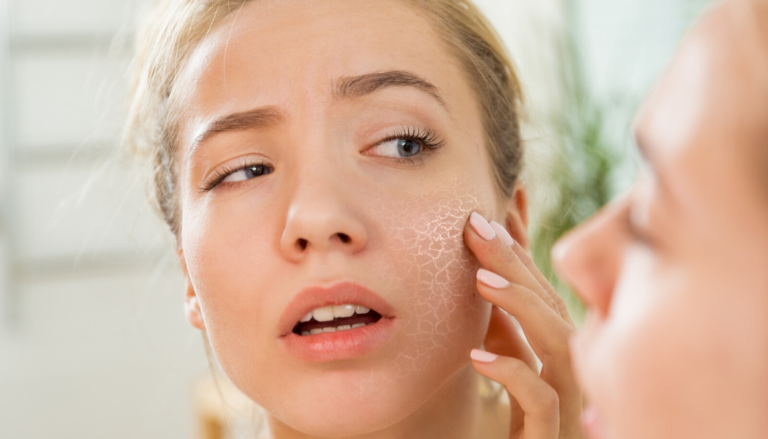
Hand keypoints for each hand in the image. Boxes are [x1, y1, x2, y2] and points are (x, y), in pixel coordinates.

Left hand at [464, 212, 581, 438]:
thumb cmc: (525, 421)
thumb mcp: (508, 363)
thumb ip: (506, 323)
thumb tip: (487, 271)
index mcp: (558, 347)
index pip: (542, 287)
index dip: (520, 247)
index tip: (496, 206)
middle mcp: (570, 366)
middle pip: (550, 304)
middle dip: (514, 261)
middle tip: (476, 225)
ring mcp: (567, 400)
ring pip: (557, 344)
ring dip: (521, 305)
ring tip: (479, 279)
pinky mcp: (553, 432)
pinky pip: (542, 400)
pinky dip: (512, 373)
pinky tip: (478, 356)